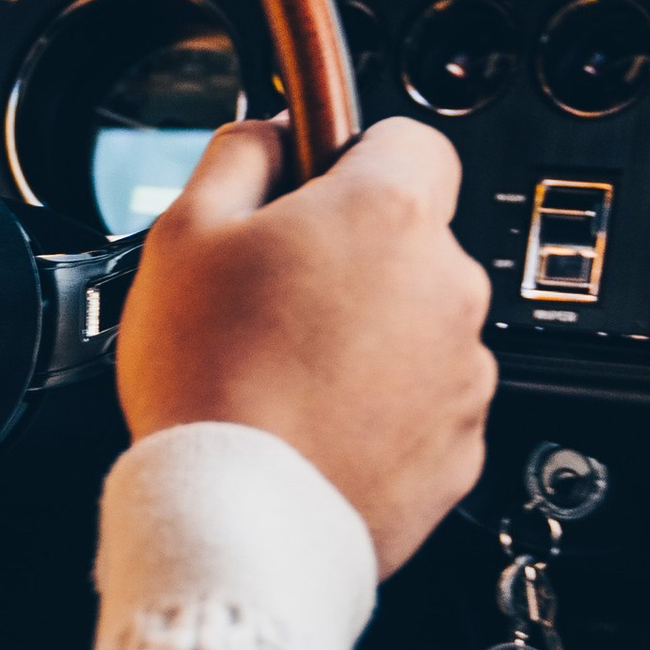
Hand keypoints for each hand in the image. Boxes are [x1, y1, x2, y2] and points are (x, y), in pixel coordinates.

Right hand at [117, 114, 495, 574]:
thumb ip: (242, 154)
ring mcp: (464, 372)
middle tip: (277, 297)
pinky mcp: (462, 447)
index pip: (412, 140)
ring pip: (423, 324)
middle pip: (414, 241)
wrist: (238, 518)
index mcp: (388, 214)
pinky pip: (427, 403)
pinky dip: (386, 408)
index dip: (356, 158)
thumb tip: (275, 131)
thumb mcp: (186, 231)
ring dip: (374, 334)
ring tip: (291, 372)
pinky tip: (319, 423)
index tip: (319, 189)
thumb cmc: (208, 379)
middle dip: (357, 257)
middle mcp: (447, 286)